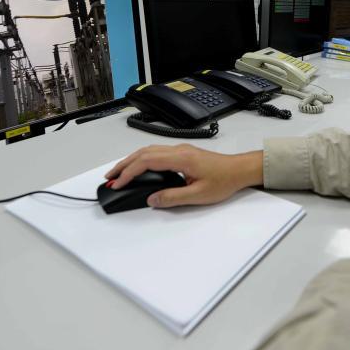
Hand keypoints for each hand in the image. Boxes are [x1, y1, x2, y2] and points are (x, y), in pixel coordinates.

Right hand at [104, 144, 263, 208]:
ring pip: (149, 151)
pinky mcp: (183, 153)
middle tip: (109, 177)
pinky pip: (156, 152)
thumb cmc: (224, 180)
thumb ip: (173, 197)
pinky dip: (142, 159)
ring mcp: (180, 150)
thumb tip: (152, 199)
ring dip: (131, 161)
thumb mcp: (199, 195)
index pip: (147, 161)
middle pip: (143, 153)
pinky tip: (138, 168)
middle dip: (124, 165)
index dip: (129, 173)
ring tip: (119, 173)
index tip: (117, 183)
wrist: (239, 170)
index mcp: (181, 158)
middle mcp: (178, 150)